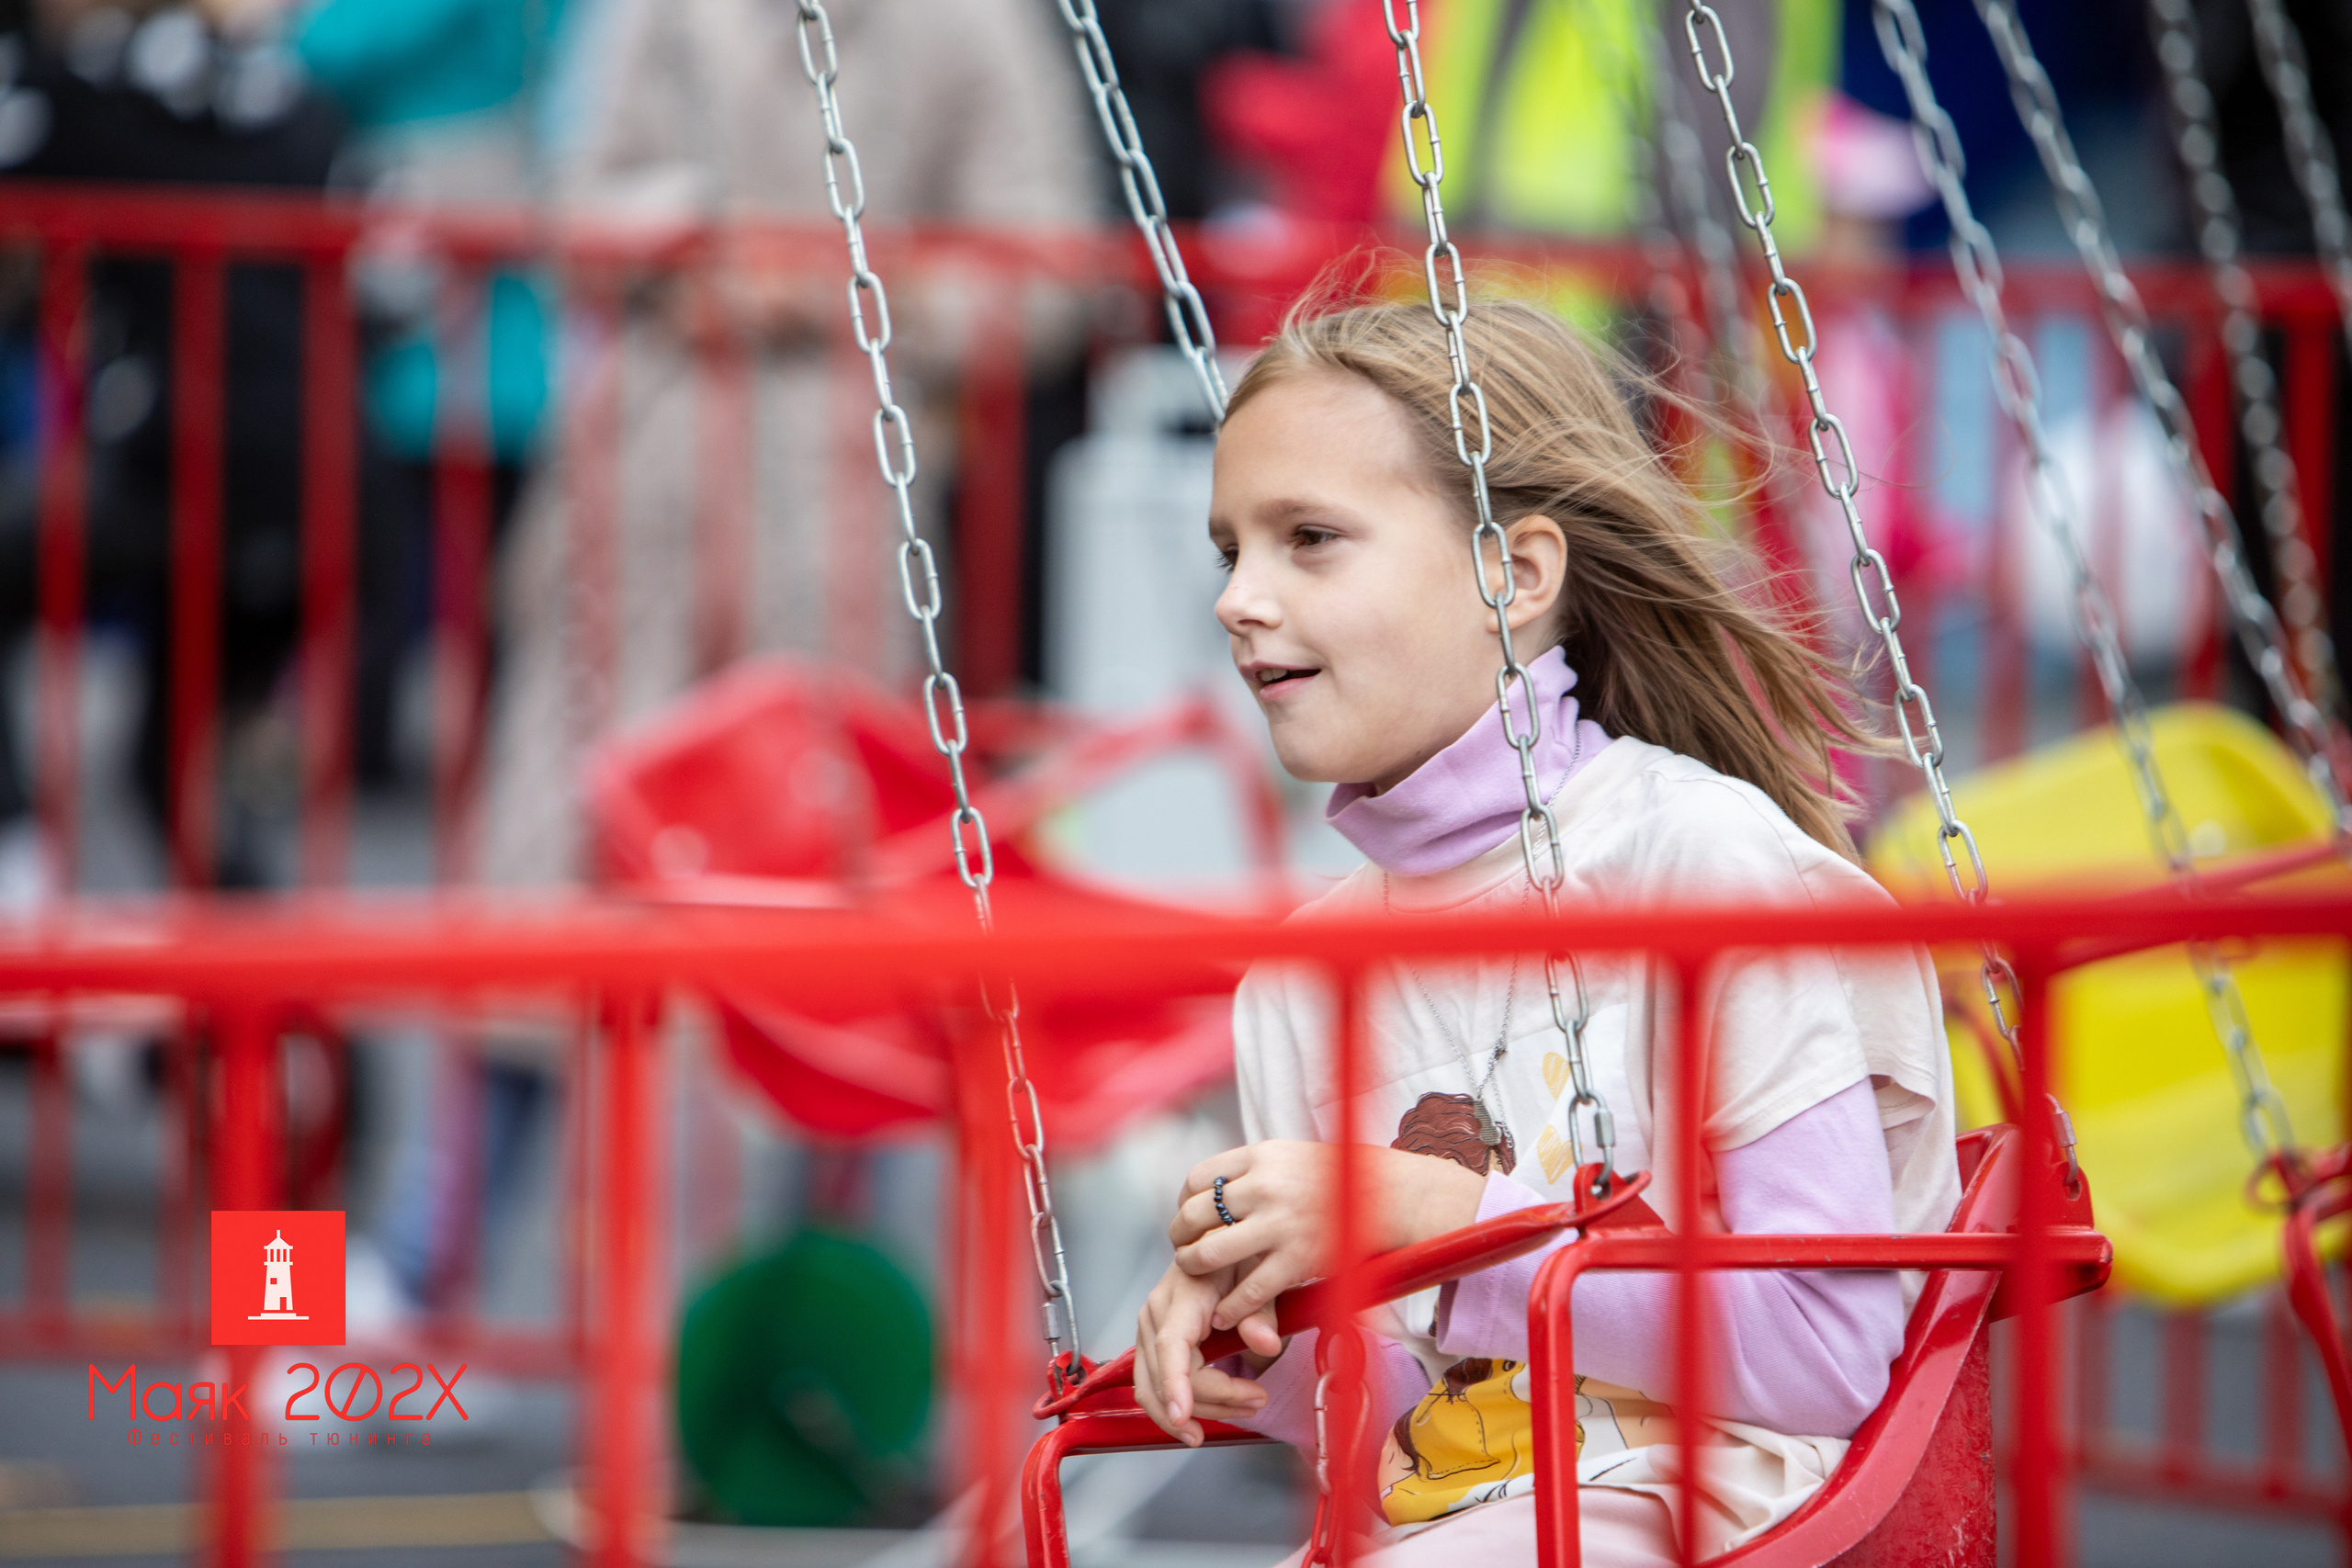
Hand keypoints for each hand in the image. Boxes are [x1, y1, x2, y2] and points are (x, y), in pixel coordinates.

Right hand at [1133, 1260, 1275, 1446]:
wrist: (1213, 1242)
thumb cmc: (1232, 1255)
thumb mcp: (1254, 1273)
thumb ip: (1260, 1311)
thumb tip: (1266, 1344)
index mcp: (1181, 1296)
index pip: (1170, 1345)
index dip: (1174, 1383)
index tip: (1181, 1415)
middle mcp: (1156, 1314)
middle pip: (1169, 1376)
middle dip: (1213, 1401)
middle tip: (1256, 1400)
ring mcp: (1148, 1330)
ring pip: (1154, 1388)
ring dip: (1194, 1411)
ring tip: (1239, 1411)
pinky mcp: (1150, 1344)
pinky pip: (1151, 1385)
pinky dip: (1172, 1408)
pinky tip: (1195, 1422)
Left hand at [1169, 1140, 1487, 1331]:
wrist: (1389, 1196)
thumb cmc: (1337, 1178)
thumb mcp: (1291, 1156)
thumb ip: (1253, 1169)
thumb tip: (1211, 1187)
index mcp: (1261, 1156)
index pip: (1198, 1178)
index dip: (1185, 1202)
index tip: (1190, 1217)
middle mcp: (1265, 1187)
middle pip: (1195, 1214)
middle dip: (1181, 1237)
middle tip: (1184, 1249)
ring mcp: (1280, 1225)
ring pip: (1209, 1253)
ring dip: (1194, 1268)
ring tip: (1197, 1276)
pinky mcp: (1298, 1261)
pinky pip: (1248, 1290)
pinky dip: (1230, 1307)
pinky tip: (1224, 1313)